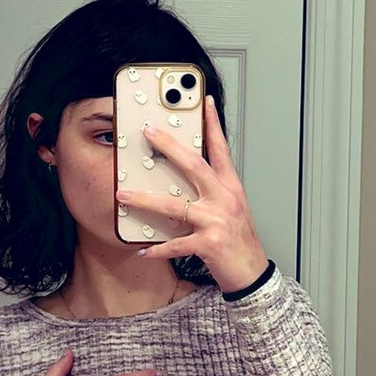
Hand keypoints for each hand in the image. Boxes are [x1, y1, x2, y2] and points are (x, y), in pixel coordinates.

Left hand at [120, 94, 269, 293]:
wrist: (252, 273)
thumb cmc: (239, 240)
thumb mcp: (231, 208)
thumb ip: (212, 190)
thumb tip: (185, 174)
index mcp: (231, 188)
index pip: (221, 150)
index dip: (213, 125)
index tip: (205, 103)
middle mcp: (225, 199)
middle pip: (195, 165)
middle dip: (170, 147)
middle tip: (150, 133)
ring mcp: (216, 221)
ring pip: (175, 205)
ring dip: (145, 199)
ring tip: (123, 194)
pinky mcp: (208, 244)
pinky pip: (175, 243)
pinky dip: (157, 248)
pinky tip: (143, 248)